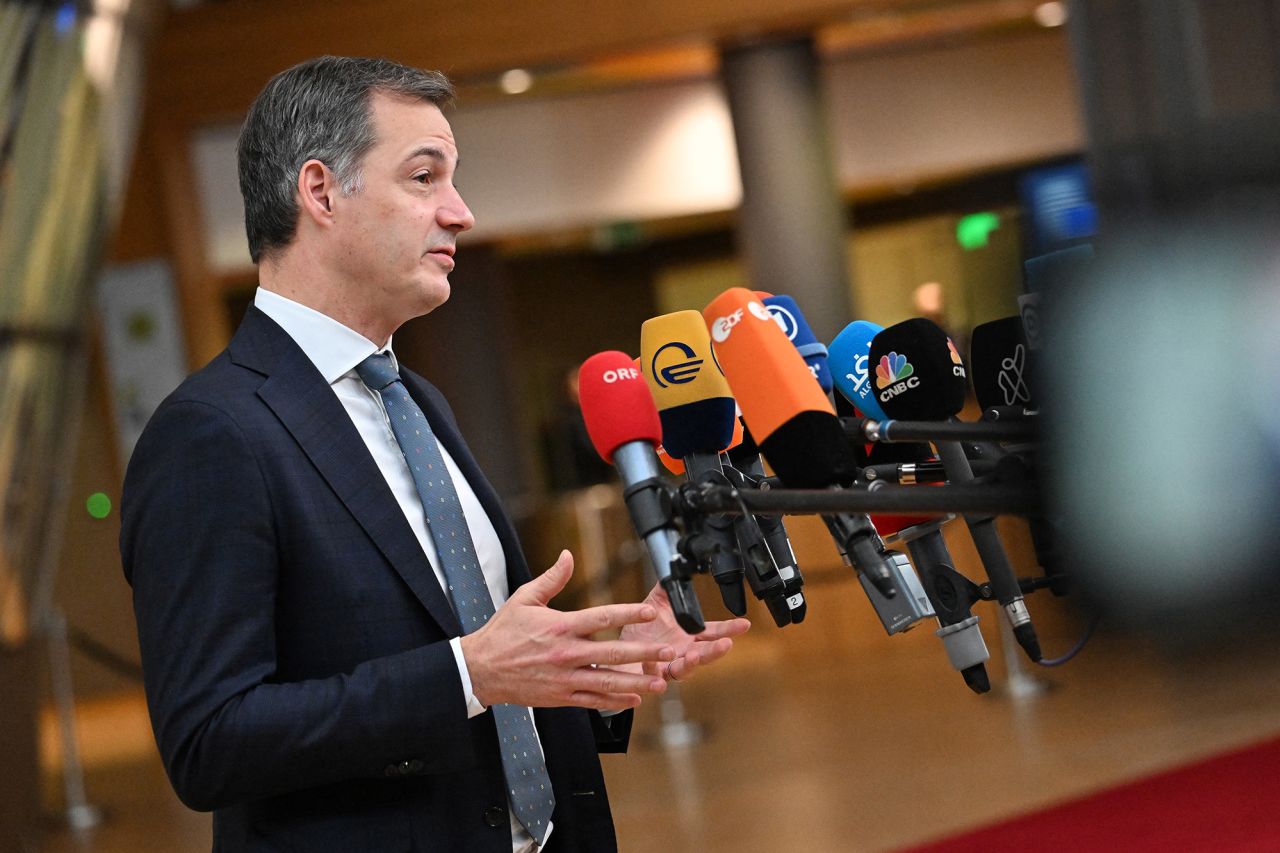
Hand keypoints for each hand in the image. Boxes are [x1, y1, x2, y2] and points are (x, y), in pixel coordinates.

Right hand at [460, 551, 676, 711]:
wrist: (481, 669)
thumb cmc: (502, 632)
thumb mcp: (525, 598)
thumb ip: (552, 578)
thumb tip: (568, 555)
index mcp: (560, 626)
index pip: (602, 618)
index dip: (628, 614)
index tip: (649, 612)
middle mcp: (566, 653)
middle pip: (613, 653)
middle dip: (644, 652)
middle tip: (668, 651)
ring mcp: (565, 678)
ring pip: (607, 682)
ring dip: (636, 682)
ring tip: (660, 682)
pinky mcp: (560, 696)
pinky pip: (593, 700)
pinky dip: (614, 701)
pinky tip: (634, 699)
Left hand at [618, 583, 750, 683]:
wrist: (619, 650)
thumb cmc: (640, 629)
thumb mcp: (654, 604)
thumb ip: (666, 589)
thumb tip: (675, 569)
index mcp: (688, 635)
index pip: (713, 632)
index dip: (729, 629)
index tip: (744, 624)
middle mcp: (683, 652)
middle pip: (705, 653)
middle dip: (717, 650)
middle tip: (726, 643)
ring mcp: (669, 665)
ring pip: (686, 669)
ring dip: (692, 664)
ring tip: (693, 656)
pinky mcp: (652, 676)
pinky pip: (656, 675)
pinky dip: (656, 670)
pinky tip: (654, 663)